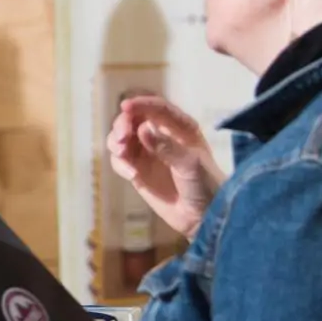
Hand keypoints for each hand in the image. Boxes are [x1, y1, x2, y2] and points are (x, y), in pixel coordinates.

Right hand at [107, 95, 224, 236]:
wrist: (204, 216)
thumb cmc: (205, 184)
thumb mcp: (190, 163)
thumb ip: (166, 146)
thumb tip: (142, 129)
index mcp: (179, 127)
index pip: (157, 108)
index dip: (140, 104)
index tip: (125, 107)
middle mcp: (160, 136)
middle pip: (133, 120)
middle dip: (122, 125)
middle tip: (121, 138)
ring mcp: (147, 154)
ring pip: (121, 138)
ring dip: (116, 142)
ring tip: (121, 152)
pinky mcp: (137, 171)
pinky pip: (120, 161)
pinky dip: (120, 164)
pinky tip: (132, 175)